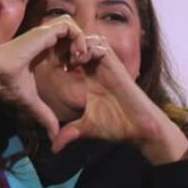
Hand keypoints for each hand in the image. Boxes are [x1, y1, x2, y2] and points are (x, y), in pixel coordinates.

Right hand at [0, 15, 93, 140]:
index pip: (64, 44)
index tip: (77, 70)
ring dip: (81, 40)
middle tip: (83, 63)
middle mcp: (44, 40)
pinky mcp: (44, 31)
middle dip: (82, 45)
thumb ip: (44, 115)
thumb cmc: (6, 84)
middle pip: (71, 33)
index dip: (75, 53)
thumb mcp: (31, 101)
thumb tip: (53, 135)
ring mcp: (44, 34)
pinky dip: (78, 37)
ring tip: (81, 58)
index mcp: (41, 52)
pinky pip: (69, 25)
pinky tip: (76, 55)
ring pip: (72, 26)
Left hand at [51, 37, 187, 164]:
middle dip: (66, 45)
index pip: (72, 55)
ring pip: (90, 39)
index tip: (47, 64)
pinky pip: (100, 46)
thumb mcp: (86, 128)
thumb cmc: (117, 125)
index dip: (59, 55)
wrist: (140, 128)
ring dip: (76, 44)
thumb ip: (69, 133)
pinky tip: (77, 61)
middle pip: (80, 42)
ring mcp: (108, 65)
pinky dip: (88, 48)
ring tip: (67, 59)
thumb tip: (53, 148)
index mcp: (90, 77)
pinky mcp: (116, 66)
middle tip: (54, 56)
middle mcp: (99, 67)